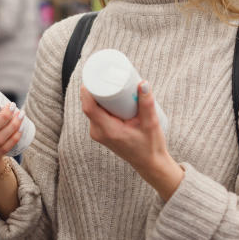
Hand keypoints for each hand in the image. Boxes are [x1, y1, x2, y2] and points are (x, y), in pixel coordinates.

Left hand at [80, 80, 183, 199]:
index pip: (89, 107)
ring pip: (92, 109)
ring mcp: (98, 134)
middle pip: (89, 105)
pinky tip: (108, 95)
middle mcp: (99, 133)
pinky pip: (96, 114)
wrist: (150, 164)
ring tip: (110, 82)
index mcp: (108, 131)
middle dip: (96, 89)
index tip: (95, 76)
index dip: (87, 90)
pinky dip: (101, 104)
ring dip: (98, 96)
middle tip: (107, 75)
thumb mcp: (151, 124)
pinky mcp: (102, 133)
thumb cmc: (151, 146)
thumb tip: (143, 83)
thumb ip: (147, 103)